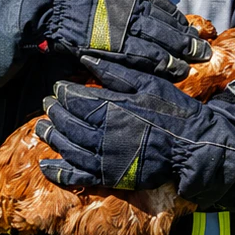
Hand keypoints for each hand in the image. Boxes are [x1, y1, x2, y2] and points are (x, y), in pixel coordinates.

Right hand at [27, 0, 210, 80]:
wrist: (54, 12)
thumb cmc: (79, 1)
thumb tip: (154, 11)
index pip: (166, 8)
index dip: (180, 22)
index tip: (190, 31)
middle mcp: (133, 8)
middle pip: (169, 26)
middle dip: (188, 40)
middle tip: (203, 50)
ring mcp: (125, 28)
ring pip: (161, 42)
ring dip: (180, 54)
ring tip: (192, 63)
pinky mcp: (116, 47)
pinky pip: (145, 56)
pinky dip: (162, 64)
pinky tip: (173, 70)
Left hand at [36, 56, 234, 201]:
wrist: (193, 145)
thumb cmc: (172, 110)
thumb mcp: (147, 83)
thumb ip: (116, 72)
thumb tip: (86, 58)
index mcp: (112, 108)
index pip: (77, 99)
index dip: (64, 93)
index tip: (57, 88)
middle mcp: (104, 133)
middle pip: (69, 123)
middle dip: (54, 113)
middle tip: (46, 105)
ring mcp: (106, 157)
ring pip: (69, 147)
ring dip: (52, 137)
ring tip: (41, 128)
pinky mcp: (111, 176)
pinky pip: (79, 176)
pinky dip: (60, 172)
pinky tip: (46, 166)